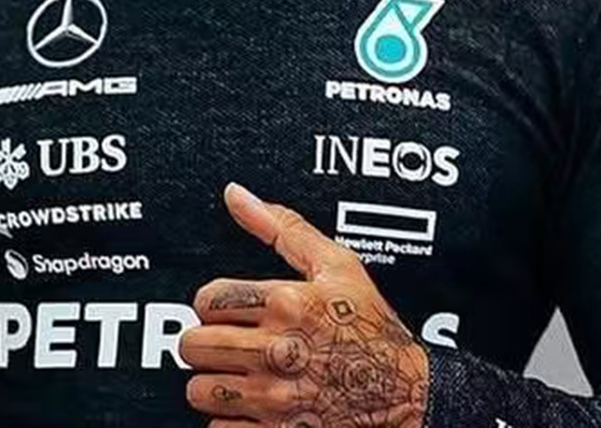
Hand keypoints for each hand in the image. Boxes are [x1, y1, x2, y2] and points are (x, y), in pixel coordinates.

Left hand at [181, 183, 429, 426]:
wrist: (407, 392)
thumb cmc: (371, 326)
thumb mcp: (335, 264)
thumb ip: (281, 227)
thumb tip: (236, 195)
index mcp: (286, 303)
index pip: (207, 300)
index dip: (212, 303)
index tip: (227, 309)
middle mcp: (276, 350)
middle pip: (193, 345)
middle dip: (204, 340)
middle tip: (226, 340)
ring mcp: (275, 398)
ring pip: (198, 390)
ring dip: (211, 382)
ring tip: (235, 372)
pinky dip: (227, 422)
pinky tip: (249, 405)